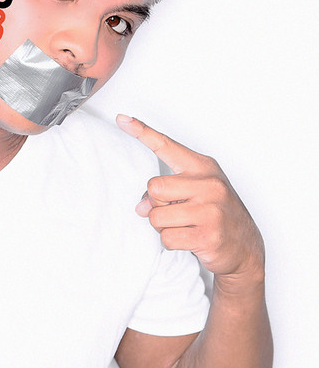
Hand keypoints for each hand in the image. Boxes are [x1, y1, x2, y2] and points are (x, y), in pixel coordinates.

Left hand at [116, 115, 264, 287]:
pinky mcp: (208, 235)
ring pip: (156, 216)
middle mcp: (209, 183)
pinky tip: (191, 239)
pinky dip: (172, 242)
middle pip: (154, 187)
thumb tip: (141, 208)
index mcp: (202, 167)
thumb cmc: (215, 214)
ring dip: (163, 226)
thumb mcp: (194, 193)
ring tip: (185, 225)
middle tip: (177, 211)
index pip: (166, 145)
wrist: (246, 248)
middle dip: (158, 204)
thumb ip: (165, 192)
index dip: (141, 132)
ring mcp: (210, 209)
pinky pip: (167, 238)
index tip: (122, 119)